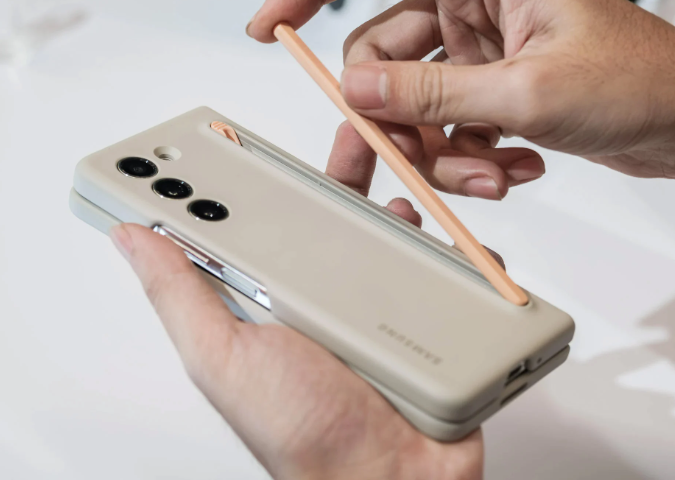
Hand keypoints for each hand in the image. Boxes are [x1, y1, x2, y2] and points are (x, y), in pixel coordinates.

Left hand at [109, 130, 492, 479]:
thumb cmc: (301, 432)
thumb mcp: (224, 356)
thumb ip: (181, 296)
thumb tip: (135, 238)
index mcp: (276, 303)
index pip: (262, 228)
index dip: (255, 182)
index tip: (256, 140)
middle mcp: (329, 303)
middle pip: (334, 222)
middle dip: (344, 174)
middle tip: (353, 133)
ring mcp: (383, 314)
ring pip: (394, 242)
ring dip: (402, 203)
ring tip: (408, 174)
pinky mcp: (431, 330)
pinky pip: (447, 279)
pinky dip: (457, 254)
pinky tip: (459, 240)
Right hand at [248, 0, 674, 220]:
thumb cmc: (640, 80)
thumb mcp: (527, 92)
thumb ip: (434, 93)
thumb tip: (362, 93)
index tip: (272, 29)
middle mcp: (477, 7)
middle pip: (390, 65)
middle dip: (394, 125)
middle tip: (387, 170)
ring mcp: (485, 51)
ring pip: (422, 108)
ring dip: (445, 152)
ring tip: (493, 174)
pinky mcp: (496, 88)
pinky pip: (452, 127)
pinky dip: (473, 156)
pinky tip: (517, 163)